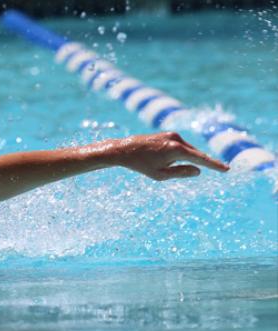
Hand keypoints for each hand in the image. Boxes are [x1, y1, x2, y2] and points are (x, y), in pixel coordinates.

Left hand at [107, 132, 228, 179]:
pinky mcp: (169, 134)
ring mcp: (173, 135)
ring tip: (166, 165)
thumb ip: (181, 173)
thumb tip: (198, 170)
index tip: (227, 169)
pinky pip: (181, 146)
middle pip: (196, 154)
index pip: (201, 159)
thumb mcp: (161, 175)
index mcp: (176, 150)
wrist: (124, 150)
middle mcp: (177, 139)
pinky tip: (169, 159)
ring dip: (187, 159)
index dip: (215, 165)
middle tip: (220, 169)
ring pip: (188, 150)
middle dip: (204, 163)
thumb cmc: (141, 165)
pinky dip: (182, 154)